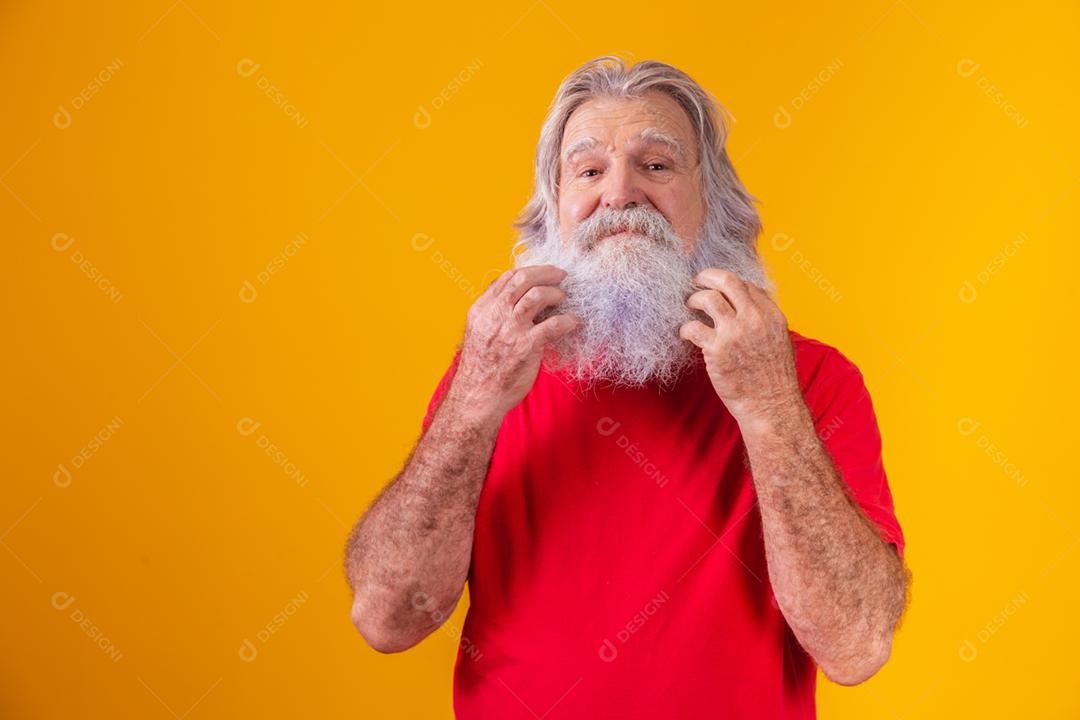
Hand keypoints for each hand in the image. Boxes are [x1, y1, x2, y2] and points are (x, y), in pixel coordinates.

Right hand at [449, 265, 580, 421]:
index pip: (506, 278)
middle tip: (561, 275)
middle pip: (522, 279)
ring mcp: (510, 330)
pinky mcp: (526, 347)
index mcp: (481, 310)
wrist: (478, 397)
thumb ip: (493, 314)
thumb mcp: (478, 333)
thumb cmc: (481, 368)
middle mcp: (494, 316)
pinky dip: (568, 320)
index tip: (544, 273)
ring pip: (537, 295)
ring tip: (564, 298)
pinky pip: (554, 325)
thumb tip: (515, 298)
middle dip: (546, 272)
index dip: (529, 271)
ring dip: (556, 293)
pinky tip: (574, 322)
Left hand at [678, 269, 801, 427]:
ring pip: (708, 299)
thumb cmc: (774, 378)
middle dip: (708, 276)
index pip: (747, 285)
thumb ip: (764, 320)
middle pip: (728, 281)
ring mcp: (734, 332)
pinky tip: (686, 333)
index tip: (719, 287)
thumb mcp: (779, 341)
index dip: (729, 284)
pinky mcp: (716, 349)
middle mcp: (754, 319)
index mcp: (772, 315)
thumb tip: (745, 305)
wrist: (770, 405)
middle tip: (697, 281)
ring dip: (694, 299)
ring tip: (690, 306)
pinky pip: (693, 327)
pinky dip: (685, 328)